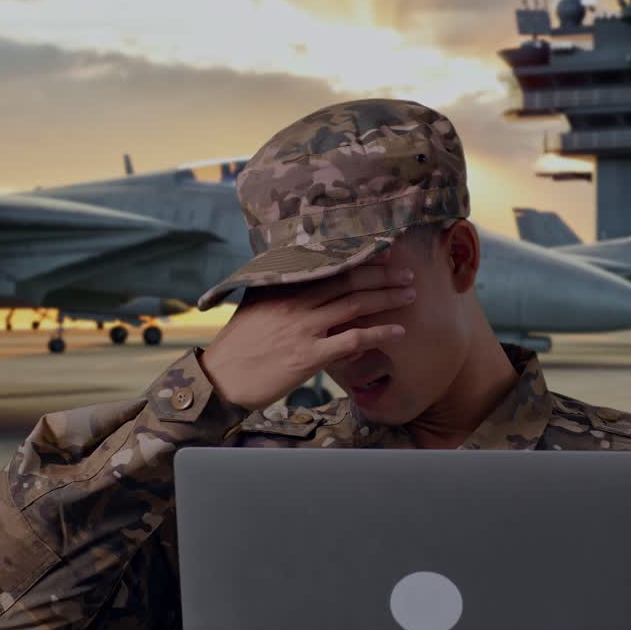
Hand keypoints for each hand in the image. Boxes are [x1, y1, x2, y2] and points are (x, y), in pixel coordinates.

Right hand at [200, 262, 414, 409]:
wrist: (220, 379)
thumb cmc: (238, 346)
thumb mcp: (255, 307)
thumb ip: (281, 292)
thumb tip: (305, 285)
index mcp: (283, 287)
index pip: (330, 266)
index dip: (361, 258)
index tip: (384, 251)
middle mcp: (296, 302)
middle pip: (349, 281)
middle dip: (383, 275)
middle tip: (408, 273)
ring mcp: (303, 328)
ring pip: (355, 305)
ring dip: (388, 298)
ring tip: (410, 295)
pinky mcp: (308, 356)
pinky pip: (352, 340)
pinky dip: (379, 334)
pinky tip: (398, 332)